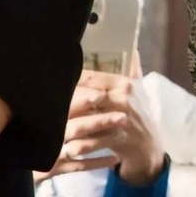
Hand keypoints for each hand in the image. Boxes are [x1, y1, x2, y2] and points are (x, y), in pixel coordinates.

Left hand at [52, 71, 165, 186]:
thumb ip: (133, 68)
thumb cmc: (140, 114)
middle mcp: (123, 100)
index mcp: (125, 84)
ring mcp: (121, 121)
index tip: (54, 80)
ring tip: (49, 127)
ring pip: (86, 121)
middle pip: (86, 98)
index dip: (71, 79)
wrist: (150, 147)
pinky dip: (77, 147)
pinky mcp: (117, 140)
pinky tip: (63, 148)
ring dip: (66, 126)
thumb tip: (132, 48)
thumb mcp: (140, 89)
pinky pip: (92, 143)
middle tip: (44, 104)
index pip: (92, 77)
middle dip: (64, 103)